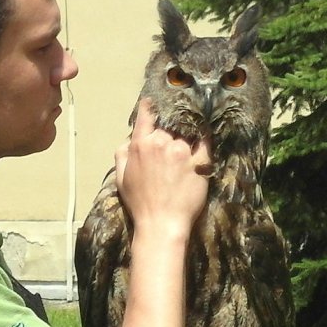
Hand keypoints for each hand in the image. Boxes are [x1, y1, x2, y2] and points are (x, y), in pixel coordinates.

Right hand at [115, 98, 210, 241]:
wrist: (161, 224)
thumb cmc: (140, 203)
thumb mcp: (121, 179)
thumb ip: (122, 155)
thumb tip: (128, 140)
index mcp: (141, 145)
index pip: (146, 117)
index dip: (149, 107)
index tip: (153, 102)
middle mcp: (161, 143)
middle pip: (167, 128)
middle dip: (168, 135)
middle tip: (170, 146)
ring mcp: (182, 152)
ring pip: (185, 135)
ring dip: (185, 139)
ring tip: (186, 147)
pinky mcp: (199, 162)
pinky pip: (205, 143)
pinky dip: (205, 140)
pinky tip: (205, 137)